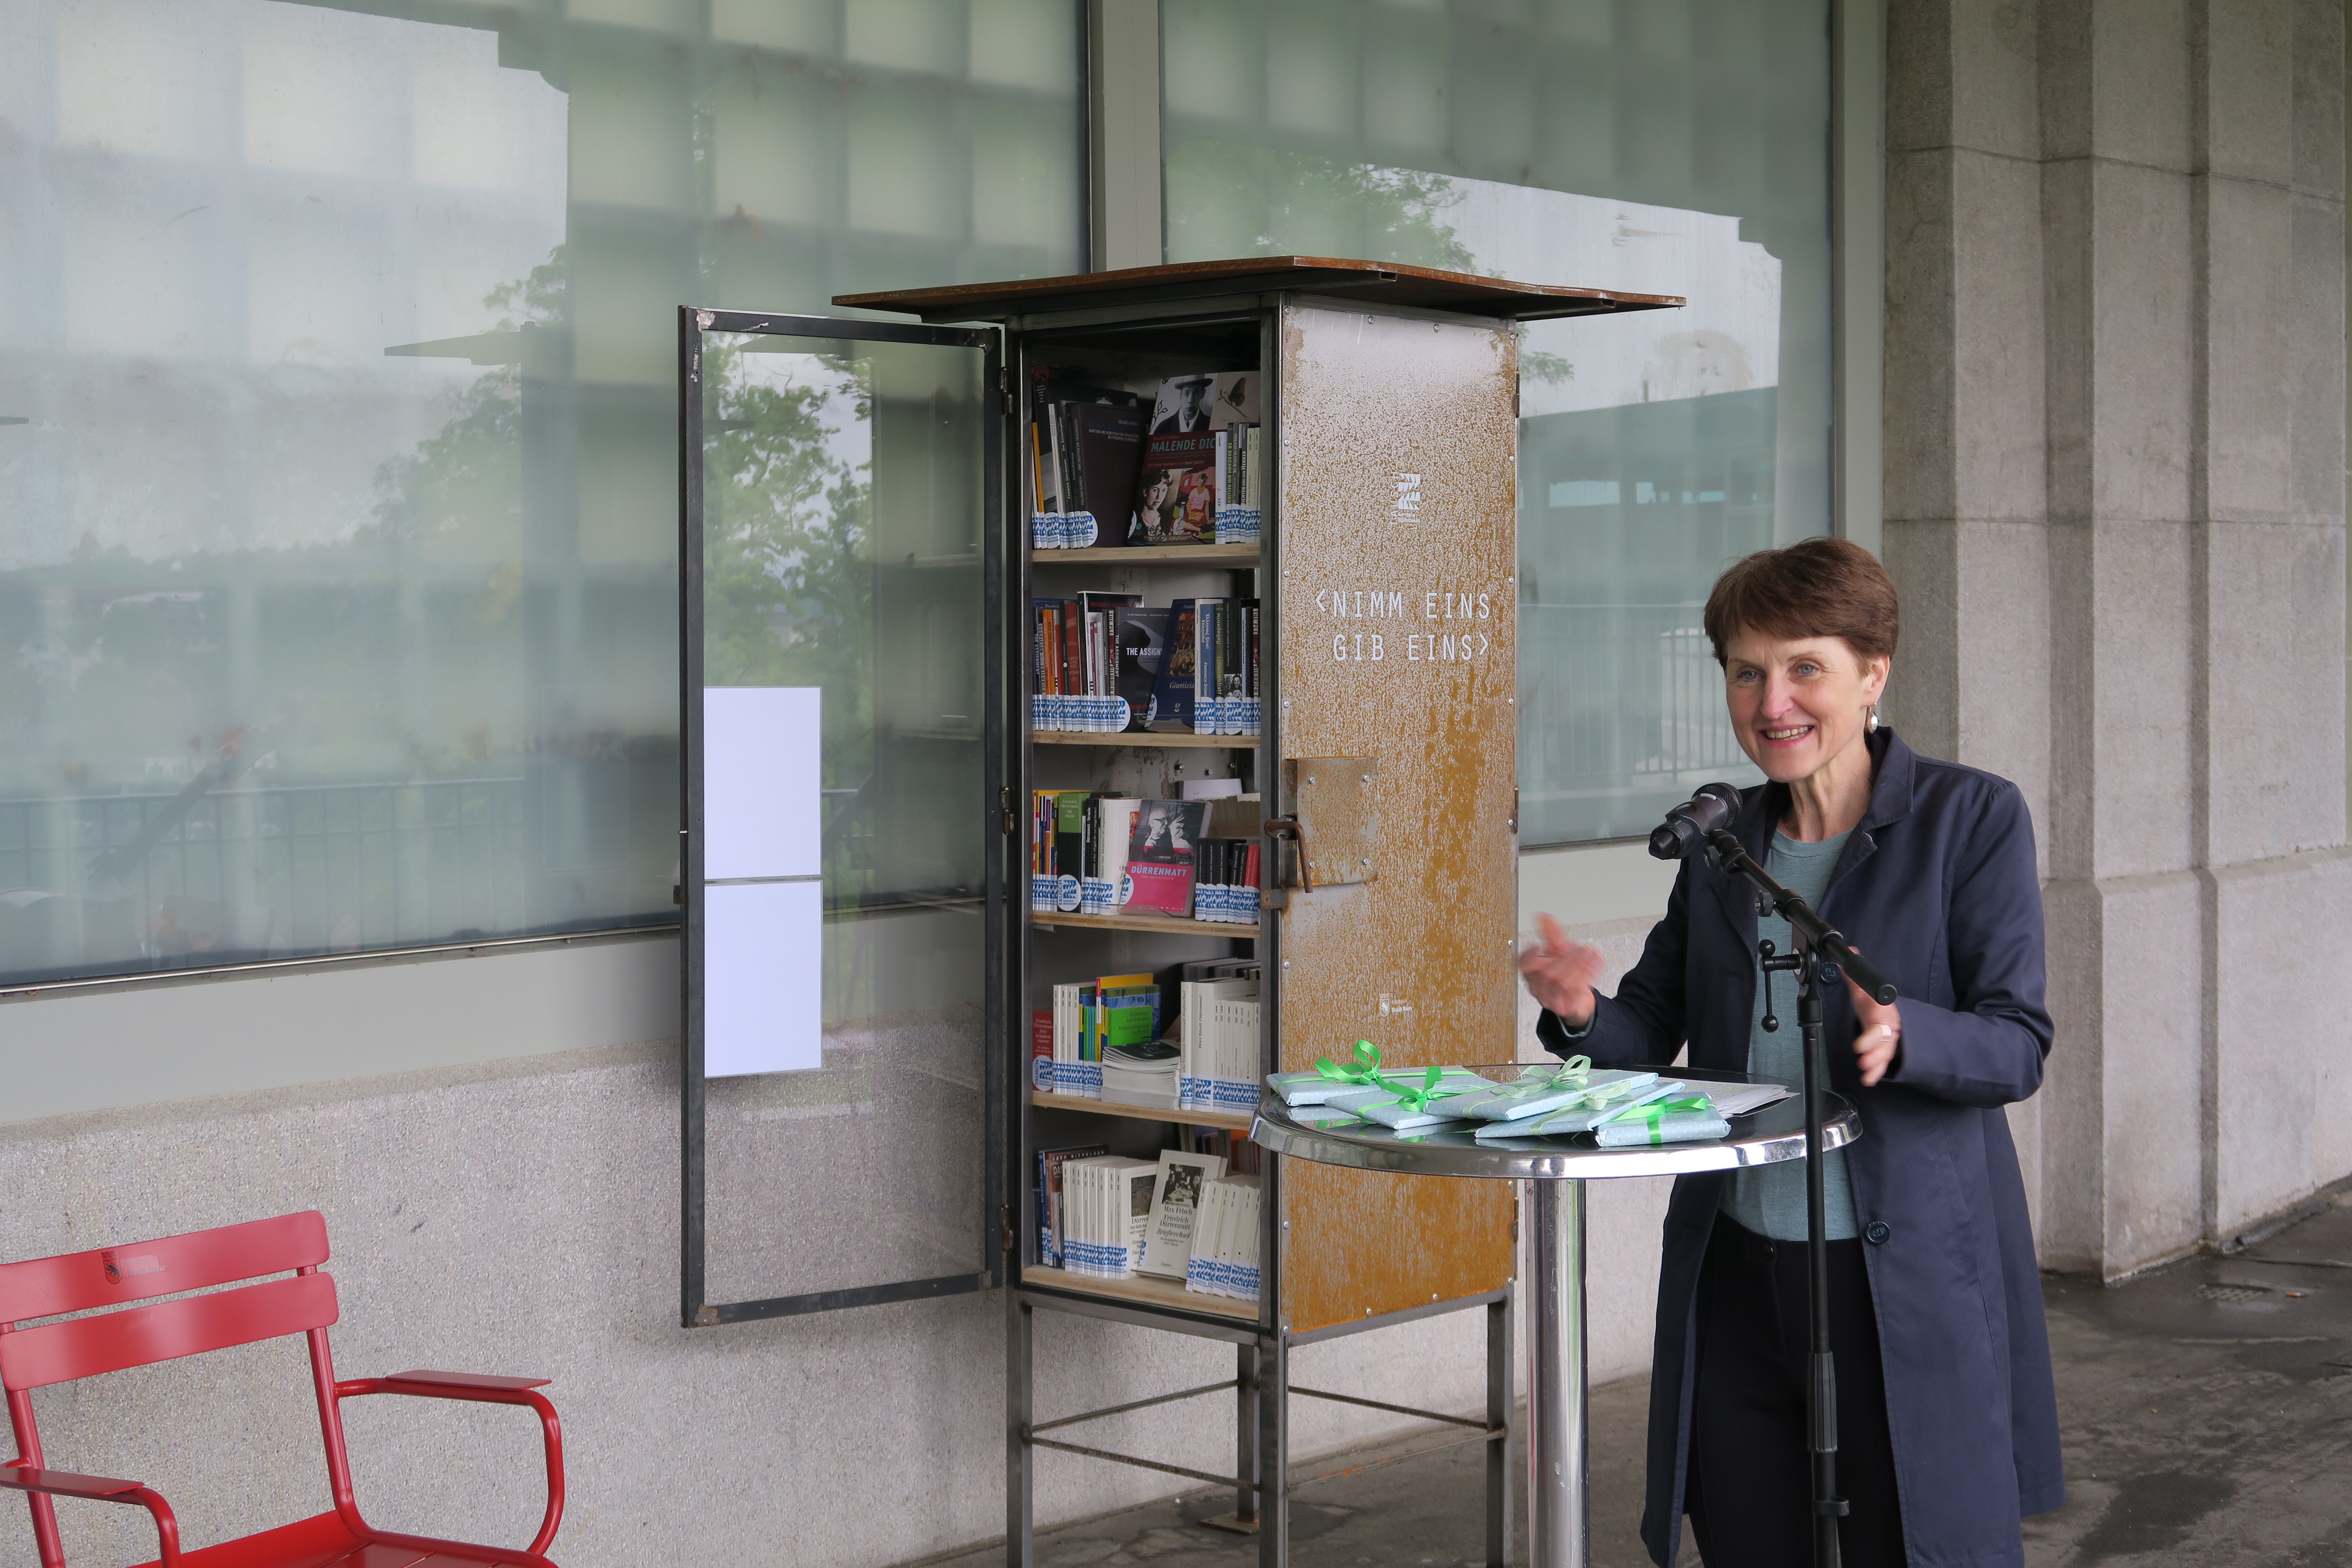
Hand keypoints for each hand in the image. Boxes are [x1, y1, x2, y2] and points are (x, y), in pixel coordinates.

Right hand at [1519, 913, 1605, 1029]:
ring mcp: (1551, 999)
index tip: (1538, 945)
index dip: (1529, 956)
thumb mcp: (1558, 952)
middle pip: (1547, 973)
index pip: (1524, 965)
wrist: (1577, 999)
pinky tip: (1595, 965)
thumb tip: (1543, 916)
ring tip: (1589, 954)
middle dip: (1565, 959)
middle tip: (1579, 949)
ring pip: (1562, 983)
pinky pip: (1576, 992)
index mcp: (1532, 974)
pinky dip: (1587, 976)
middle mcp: (1539, 987)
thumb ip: (1551, 934)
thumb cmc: (1564, 974)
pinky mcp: (1566, 1007)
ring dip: (1579, 966)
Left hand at [1843, 948, 1900, 1086]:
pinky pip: (1883, 1064)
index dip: (1875, 1023)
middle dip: (1874, 1046)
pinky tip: (1867, 1080)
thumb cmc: (1873, 1005)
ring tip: (1864, 1069)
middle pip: (1884, 1037)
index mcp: (1882, 1010)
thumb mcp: (1863, 990)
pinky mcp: (1884, 1053)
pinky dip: (1876, 1073)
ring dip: (1875, 1062)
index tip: (1864, 1030)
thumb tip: (1848, 950)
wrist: (1888, 1018)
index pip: (1881, 1013)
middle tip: (1860, 1054)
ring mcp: (1887, 1042)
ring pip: (1885, 1053)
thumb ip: (1854, 975)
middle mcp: (1888, 1027)